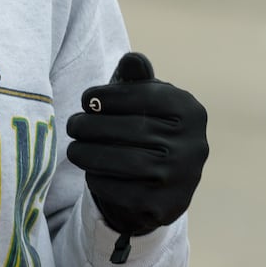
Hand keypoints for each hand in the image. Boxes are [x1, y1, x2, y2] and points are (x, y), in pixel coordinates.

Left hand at [65, 52, 207, 262]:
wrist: (161, 183)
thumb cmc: (146, 127)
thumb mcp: (144, 99)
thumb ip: (137, 78)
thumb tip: (132, 59)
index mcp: (190, 111)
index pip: (145, 96)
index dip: (108, 96)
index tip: (86, 100)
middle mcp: (194, 144)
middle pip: (133, 130)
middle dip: (93, 126)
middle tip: (71, 125)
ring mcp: (183, 178)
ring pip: (127, 163)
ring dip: (90, 154)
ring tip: (73, 149)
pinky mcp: (166, 207)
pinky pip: (125, 192)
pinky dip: (100, 181)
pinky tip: (90, 172)